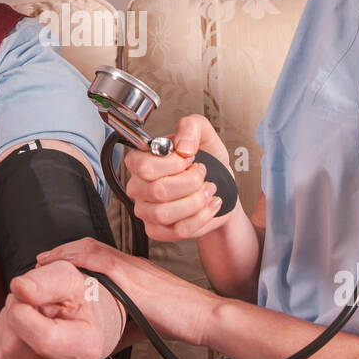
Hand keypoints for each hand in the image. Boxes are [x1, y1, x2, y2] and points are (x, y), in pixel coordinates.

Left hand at [0, 261, 125, 358]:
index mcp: (87, 347)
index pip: (44, 339)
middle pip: (14, 350)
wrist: (77, 329)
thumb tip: (19, 288)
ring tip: (16, 321)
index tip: (21, 296)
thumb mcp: (66, 279)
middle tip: (21, 305)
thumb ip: (45, 281)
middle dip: (7, 318)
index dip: (20, 313)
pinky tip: (2, 338)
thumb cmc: (72, 303)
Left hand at [36, 238, 220, 347]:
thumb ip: (124, 324)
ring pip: (91, 250)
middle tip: (41, 259)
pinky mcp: (133, 279)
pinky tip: (63, 266)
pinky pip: (101, 262)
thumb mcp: (146, 319)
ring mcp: (132, 269)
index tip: (54, 262)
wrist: (203, 316)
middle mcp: (131, 264)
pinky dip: (78, 261)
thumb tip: (104, 342)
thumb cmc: (180, 319)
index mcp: (134, 270)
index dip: (73, 254)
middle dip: (63, 250)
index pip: (98, 253)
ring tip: (43, 262)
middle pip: (89, 246)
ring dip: (64, 253)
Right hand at [125, 114, 231, 241]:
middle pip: (157, 191)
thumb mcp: (204, 134)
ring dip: (195, 201)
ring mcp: (146, 210)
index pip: (142, 166)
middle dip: (190, 183)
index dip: (172, 164)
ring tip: (208, 190)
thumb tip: (182, 147)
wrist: (220, 187)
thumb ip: (190, 127)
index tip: (189, 159)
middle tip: (203, 175)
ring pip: (164, 213)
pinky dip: (200, 218)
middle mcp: (139, 186)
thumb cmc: (208, 161)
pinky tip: (209, 205)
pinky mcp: (157, 230)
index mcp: (141, 160)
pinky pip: (176, 230)